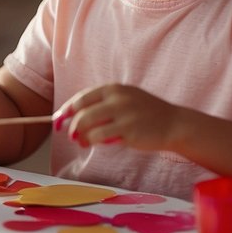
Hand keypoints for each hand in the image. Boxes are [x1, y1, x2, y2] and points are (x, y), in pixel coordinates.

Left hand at [55, 84, 180, 150]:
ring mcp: (123, 114)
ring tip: (82, 142)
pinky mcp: (128, 131)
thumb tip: (74, 117)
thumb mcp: (125, 100)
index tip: (58, 119)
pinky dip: (94, 141)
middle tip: (70, 135)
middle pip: (82, 112)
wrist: (174, 124)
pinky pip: (101, 137)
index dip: (67, 109)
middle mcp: (117, 99)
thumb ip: (102, 105)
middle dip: (72, 125)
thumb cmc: (145, 114)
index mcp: (114, 89)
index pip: (82, 98)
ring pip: (89, 125)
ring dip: (81, 136)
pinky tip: (96, 144)